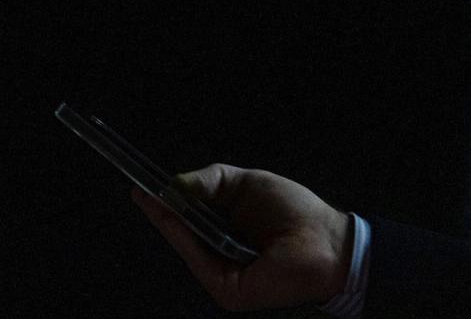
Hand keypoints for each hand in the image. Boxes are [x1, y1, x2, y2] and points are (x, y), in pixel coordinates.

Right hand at [133, 163, 351, 310]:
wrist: (329, 240)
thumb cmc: (295, 211)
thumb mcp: (245, 184)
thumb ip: (209, 181)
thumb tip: (174, 185)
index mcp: (229, 234)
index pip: (190, 221)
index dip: (166, 205)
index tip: (143, 188)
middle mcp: (224, 257)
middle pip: (182, 235)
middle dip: (160, 212)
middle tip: (141, 191)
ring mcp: (224, 276)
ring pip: (185, 247)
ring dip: (168, 222)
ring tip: (152, 198)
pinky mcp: (228, 290)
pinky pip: (197, 260)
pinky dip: (182, 237)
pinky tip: (172, 217)